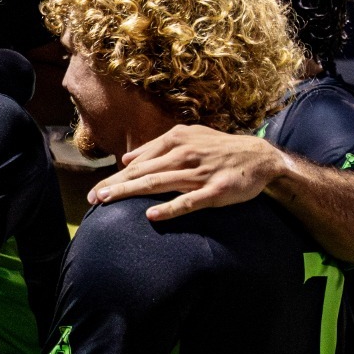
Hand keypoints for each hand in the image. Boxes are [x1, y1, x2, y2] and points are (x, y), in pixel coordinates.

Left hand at [87, 124, 291, 220]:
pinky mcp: (214, 191)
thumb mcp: (188, 137)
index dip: (114, 177)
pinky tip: (151, 216)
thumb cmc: (220, 148)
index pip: (138, 162)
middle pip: (141, 172)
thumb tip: (127, 158)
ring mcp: (198, 173)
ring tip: (108, 201)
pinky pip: (188, 202)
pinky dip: (169, 209)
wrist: (260, 156)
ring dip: (130, 192)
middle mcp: (183, 154)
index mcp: (175, 140)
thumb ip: (156, 147)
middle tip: (92, 198)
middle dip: (114, 185)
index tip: (95, 191)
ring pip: (157, 184)